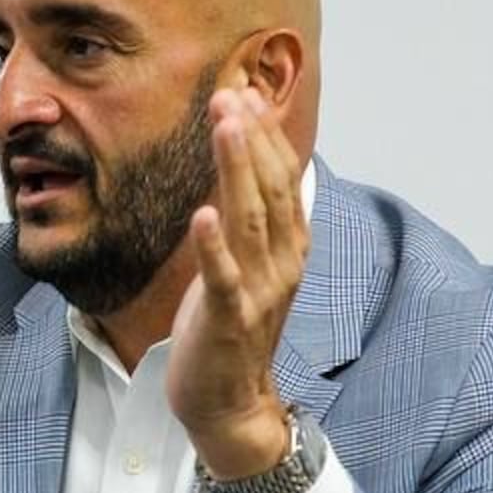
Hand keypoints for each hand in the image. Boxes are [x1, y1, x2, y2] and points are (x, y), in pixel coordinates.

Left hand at [166, 87, 310, 477]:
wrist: (229, 402)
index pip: (282, 177)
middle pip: (271, 189)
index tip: (244, 91)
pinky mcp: (230, 320)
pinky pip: (224, 278)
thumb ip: (249, 213)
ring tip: (224, 127)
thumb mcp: (245, 260)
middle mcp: (283, 262)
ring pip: (251, 221)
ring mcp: (259, 291)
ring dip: (237, 170)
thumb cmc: (231, 325)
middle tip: (231, 93)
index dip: (265, 134)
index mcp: (289, 245)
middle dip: (251, 139)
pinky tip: (202, 214)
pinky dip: (214, 246)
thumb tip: (243, 158)